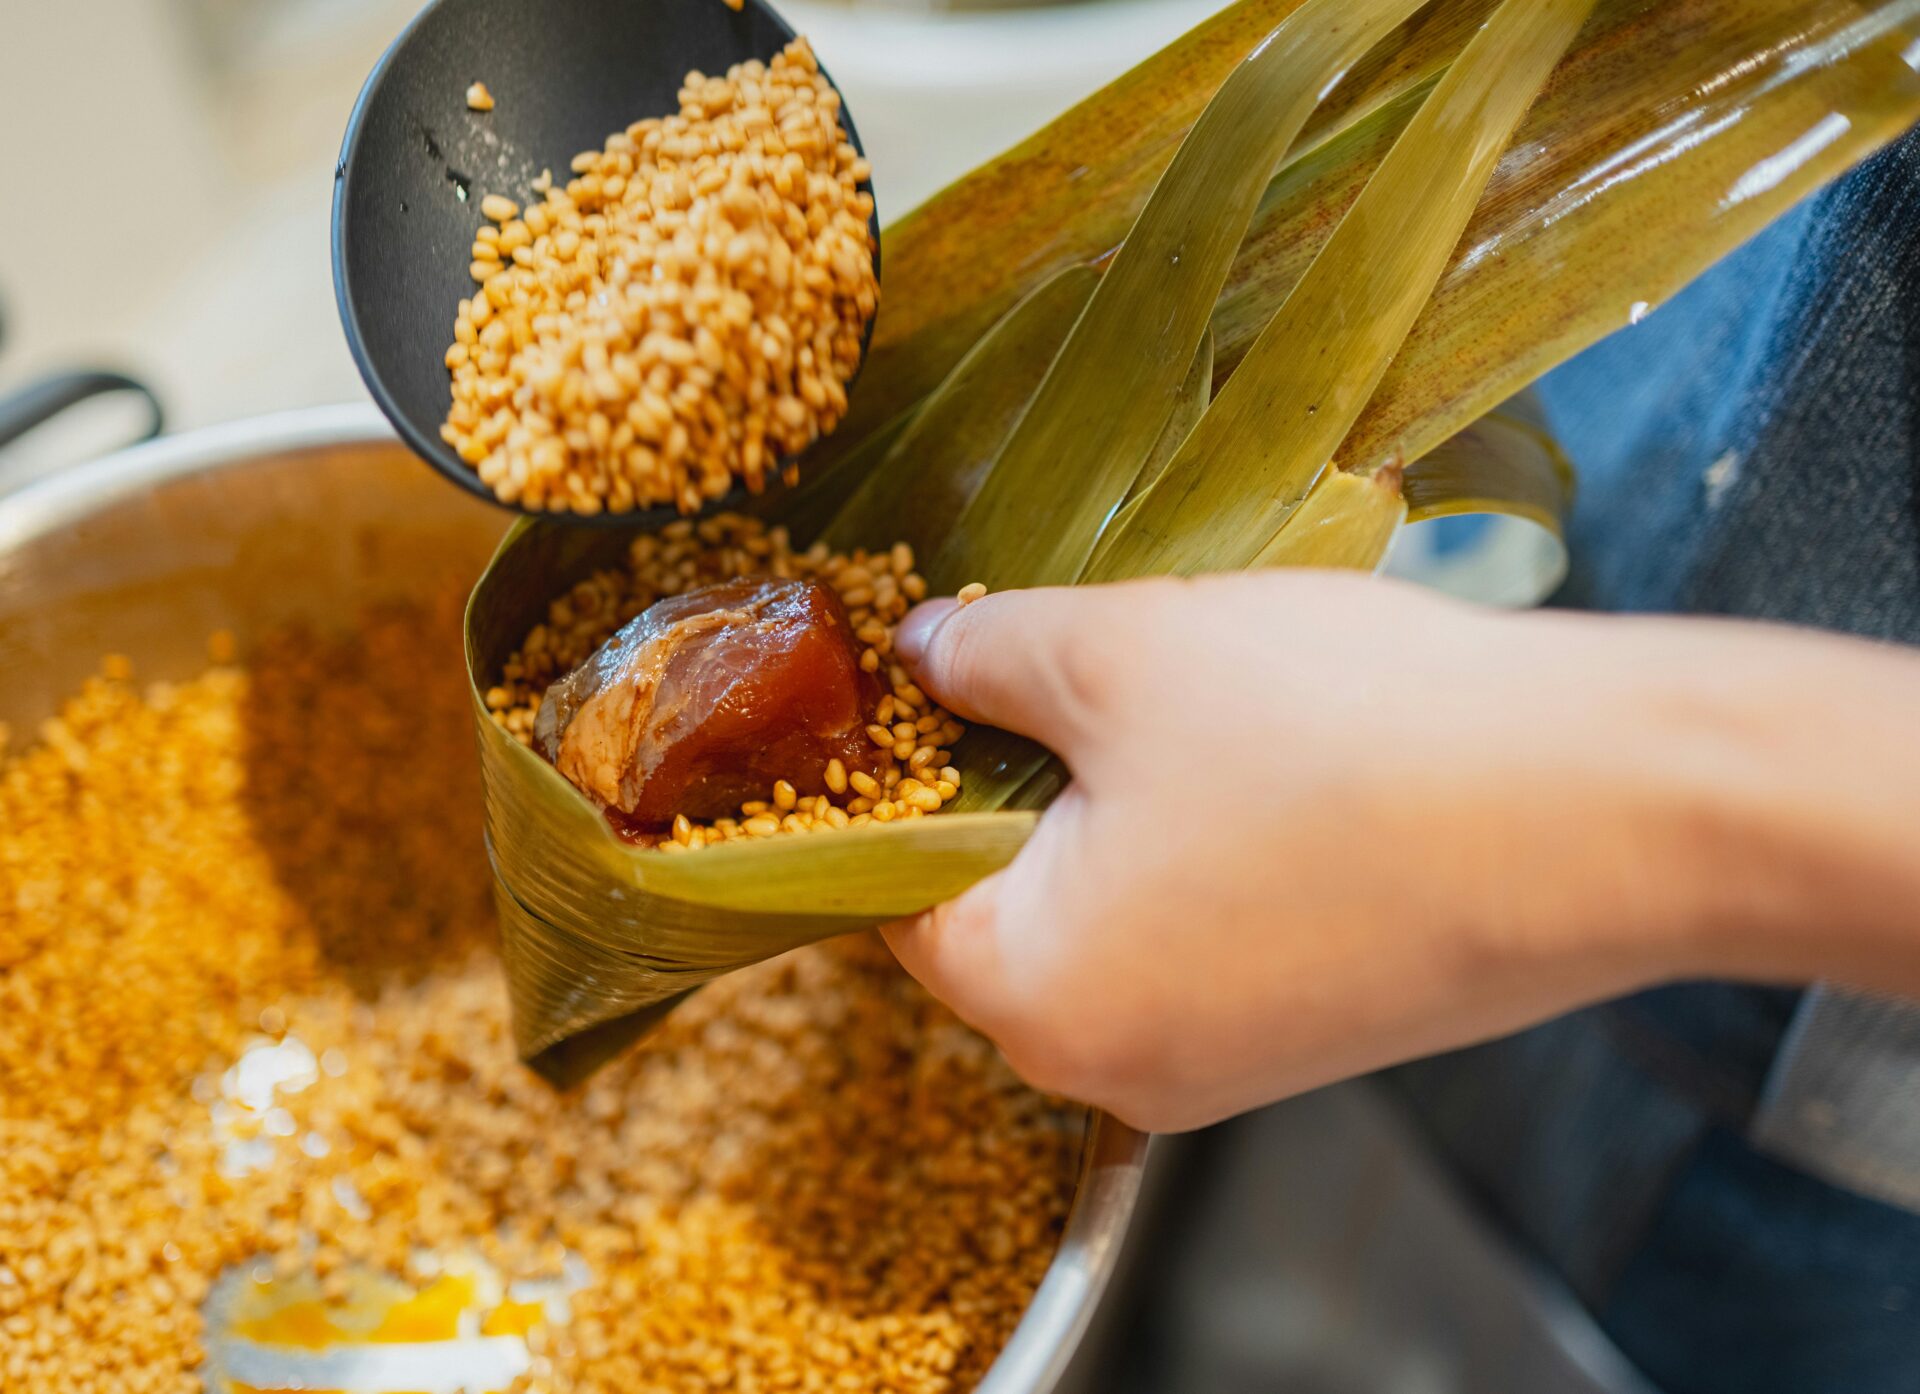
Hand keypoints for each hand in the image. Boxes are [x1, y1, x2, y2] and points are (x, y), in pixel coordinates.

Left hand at [884, 572, 1919, 1131]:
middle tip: (1041, 664)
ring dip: (1106, 811)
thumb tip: (923, 651)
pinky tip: (1249, 760)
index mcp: (1037, 1002)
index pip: (894, 891)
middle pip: (999, 912)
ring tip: (1157, 696)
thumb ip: (985, 655)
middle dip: (1006, 786)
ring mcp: (1221, 1069)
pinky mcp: (1307, 1038)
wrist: (1601, 812)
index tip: (915, 685)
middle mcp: (1115, 1072)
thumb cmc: (1339, 735)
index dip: (894, 775)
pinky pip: (1197, 940)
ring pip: (1106, 920)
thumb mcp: (1117, 652)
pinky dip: (1191, 852)